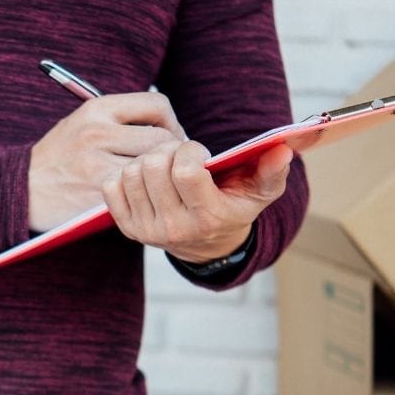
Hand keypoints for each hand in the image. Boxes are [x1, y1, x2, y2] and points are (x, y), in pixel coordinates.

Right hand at [28, 92, 185, 231]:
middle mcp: (98, 132)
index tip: (171, 139)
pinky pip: (137, 192)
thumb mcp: (82, 124)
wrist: (22, 189)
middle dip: (173, 155)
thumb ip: (120, 120)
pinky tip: (139, 199)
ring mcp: (97, 164)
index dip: (173, 123)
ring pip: (153, 168)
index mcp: (97, 109)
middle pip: (162, 139)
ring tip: (156, 183)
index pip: (156, 104)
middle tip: (171, 167)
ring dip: (161, 178)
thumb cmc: (59, 158)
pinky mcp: (96, 194)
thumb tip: (169, 128)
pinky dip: (143, 196)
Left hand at [102, 139, 293, 262]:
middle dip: (168, 150)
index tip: (199, 154)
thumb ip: (272, 171)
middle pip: (153, 166)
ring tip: (165, 168)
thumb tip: (283, 149)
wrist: (207, 245)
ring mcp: (147, 230)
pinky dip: (125, 174)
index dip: (190, 150)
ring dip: (147, 160)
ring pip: (131, 172)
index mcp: (206, 217)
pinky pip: (111, 186)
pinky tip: (146, 179)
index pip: (185, 170)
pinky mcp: (127, 227)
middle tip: (179, 156)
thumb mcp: (259, 193)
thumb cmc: (233, 207)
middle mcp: (174, 228)